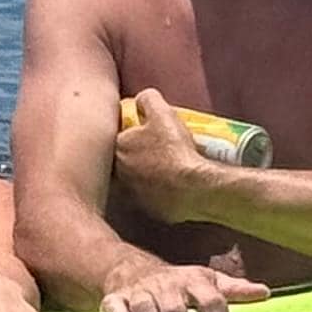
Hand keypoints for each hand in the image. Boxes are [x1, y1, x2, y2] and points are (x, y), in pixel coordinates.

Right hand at [97, 255, 267, 311]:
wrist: (130, 267)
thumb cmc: (176, 283)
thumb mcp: (206, 281)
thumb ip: (234, 290)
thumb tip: (264, 293)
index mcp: (193, 280)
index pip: (212, 302)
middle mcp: (165, 284)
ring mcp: (138, 291)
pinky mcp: (114, 298)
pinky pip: (115, 310)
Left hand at [110, 91, 219, 223]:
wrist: (196, 189)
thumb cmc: (176, 151)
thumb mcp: (163, 115)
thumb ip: (148, 100)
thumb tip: (143, 98)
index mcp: (116, 150)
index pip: (115, 139)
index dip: (129, 134)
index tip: (145, 133)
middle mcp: (118, 176)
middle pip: (123, 162)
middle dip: (136, 156)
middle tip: (158, 151)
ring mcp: (132, 196)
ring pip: (136, 182)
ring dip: (147, 176)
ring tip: (168, 169)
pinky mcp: (150, 212)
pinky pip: (152, 199)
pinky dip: (161, 193)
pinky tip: (176, 187)